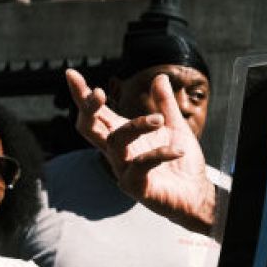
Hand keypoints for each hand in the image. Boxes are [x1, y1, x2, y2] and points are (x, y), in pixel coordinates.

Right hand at [64, 68, 217, 234]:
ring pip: (115, 142)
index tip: (70, 73)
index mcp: (123, 135)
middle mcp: (117, 152)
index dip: (81, 94)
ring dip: (136, 126)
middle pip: (89, 128)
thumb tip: (159, 76)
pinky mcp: (135, 186)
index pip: (96, 113)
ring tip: (159, 119)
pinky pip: (140, 165)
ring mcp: (123, 169)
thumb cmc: (181, 163)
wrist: (196, 194)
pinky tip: (177, 150)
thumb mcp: (175, 126)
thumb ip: (165, 104)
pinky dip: (159, 153)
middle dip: (88, 108)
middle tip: (99, 92)